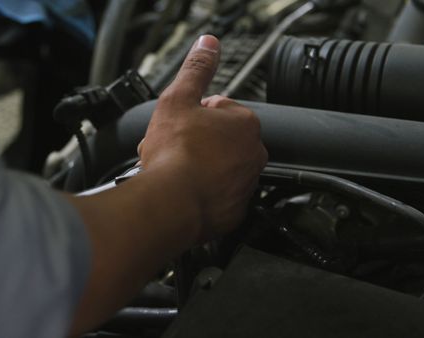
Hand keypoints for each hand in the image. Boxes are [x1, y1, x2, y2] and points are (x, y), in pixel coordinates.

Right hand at [139, 35, 267, 240]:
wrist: (170, 204)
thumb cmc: (175, 154)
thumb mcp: (178, 98)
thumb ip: (196, 69)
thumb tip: (209, 45)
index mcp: (244, 123)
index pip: (219, 108)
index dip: (193, 115)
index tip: (178, 126)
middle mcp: (253, 154)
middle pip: (219, 140)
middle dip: (196, 142)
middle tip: (172, 149)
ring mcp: (245, 184)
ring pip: (218, 168)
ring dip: (198, 167)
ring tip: (174, 172)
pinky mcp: (235, 211)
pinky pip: (217, 196)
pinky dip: (202, 193)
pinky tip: (183, 191)